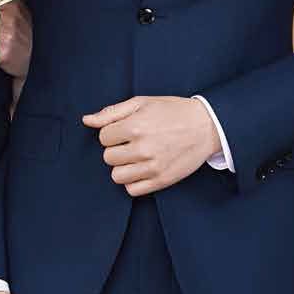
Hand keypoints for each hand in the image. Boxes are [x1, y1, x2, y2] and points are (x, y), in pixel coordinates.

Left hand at [82, 95, 219, 195]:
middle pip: (108, 157)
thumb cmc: (173, 111)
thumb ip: (112, 112)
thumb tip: (87, 120)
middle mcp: (143, 148)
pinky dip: (133, 181)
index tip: (125, 130)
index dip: (112, 133)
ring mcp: (153, 166)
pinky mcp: (162, 180)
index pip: (103, 138)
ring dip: (123, 166)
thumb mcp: (142, 103)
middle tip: (132, 143)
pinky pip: (132, 190)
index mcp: (135, 126)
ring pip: (117, 176)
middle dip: (116, 149)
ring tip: (136, 157)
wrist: (206, 126)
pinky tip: (142, 169)